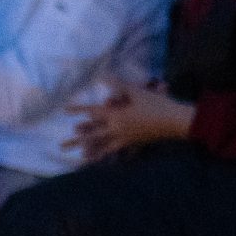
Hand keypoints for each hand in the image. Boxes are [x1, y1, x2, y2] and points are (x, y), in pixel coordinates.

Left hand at [68, 82, 195, 161]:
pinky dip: (109, 154)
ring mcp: (125, 138)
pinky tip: (103, 159)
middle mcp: (117, 129)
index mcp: (116, 115)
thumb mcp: (136, 92)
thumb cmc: (156, 104)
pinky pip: (118, 150)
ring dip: (90, 151)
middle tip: (60, 147)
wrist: (175, 122)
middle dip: (76, 141)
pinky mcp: (134, 142)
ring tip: (78, 157)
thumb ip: (118, 85)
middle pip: (92, 135)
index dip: (78, 110)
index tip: (64, 111)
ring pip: (103, 146)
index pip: (92, 112)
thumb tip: (101, 76)